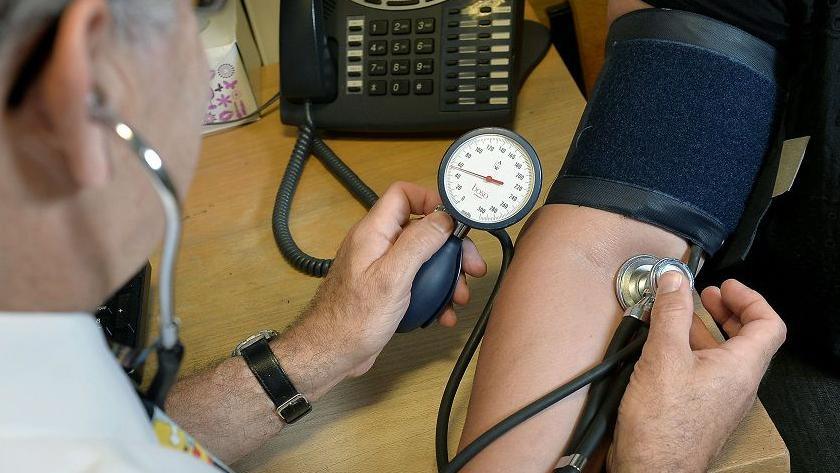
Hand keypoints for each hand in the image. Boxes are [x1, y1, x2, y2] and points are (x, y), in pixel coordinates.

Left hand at [276, 182, 486, 397]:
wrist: (331, 353)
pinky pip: (416, 282)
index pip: (403, 195)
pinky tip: (443, 312)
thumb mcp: (392, 277)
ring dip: (446, 275)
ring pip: (422, 259)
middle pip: (421, 229)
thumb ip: (418, 243)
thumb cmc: (352, 319)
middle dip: (450, 247)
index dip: (432, 200)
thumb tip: (443, 218)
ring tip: (459, 296)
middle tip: (471, 266)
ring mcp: (381, 268)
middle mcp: (377, 245)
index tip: (457, 220)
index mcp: (374, 232)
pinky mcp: (386, 289)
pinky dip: (433, 294)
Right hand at [608, 273, 785, 472]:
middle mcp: (738, 385)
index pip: (768, 324)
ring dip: (703, 331)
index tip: (725, 287)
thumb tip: (675, 281)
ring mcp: (722, 400)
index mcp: (741, 368)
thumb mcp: (664, 356)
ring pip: (724, 356)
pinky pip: (707, 373)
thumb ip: (671, 313)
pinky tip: (664, 350)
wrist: (652, 470)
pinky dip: (692, 352)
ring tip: (676, 318)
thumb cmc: (663, 425)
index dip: (750, 299)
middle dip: (726, 311)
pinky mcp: (703, 411)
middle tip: (705, 296)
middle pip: (748, 339)